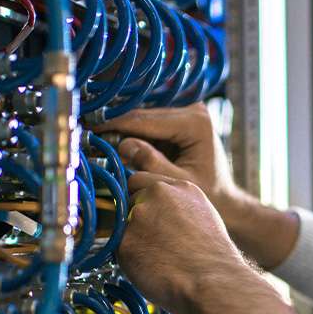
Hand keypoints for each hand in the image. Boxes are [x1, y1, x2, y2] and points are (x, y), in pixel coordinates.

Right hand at [92, 104, 253, 221]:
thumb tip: (122, 145)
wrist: (227, 201)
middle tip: (86, 134)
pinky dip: (133, 135)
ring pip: (144, 120)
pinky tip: (112, 142)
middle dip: (115, 127)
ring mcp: (187, 115)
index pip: (147, 120)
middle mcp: (194, 112)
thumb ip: (151, 163)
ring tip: (94, 139)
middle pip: (144, 117)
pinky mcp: (180, 123)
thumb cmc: (210, 195)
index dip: (116, 125)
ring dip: (122, 130)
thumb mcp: (177, 181)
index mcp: (196, 122)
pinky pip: (150, 127)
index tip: (91, 129)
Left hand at [115, 170, 259, 313]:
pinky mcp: (125, 239)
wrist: (213, 282)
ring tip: (156, 258)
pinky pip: (117, 248)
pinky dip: (128, 259)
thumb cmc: (213, 259)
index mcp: (181, 186)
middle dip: (134, 218)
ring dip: (131, 238)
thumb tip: (159, 215)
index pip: (141, 180)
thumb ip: (177, 208)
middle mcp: (158, 193)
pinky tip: (150, 268)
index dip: (140, 198)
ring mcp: (139, 214)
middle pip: (128, 200)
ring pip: (121, 225)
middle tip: (152, 242)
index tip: (145, 215)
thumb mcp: (203, 217)